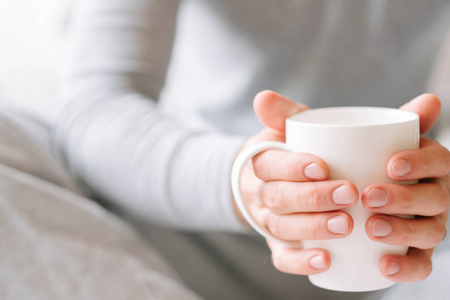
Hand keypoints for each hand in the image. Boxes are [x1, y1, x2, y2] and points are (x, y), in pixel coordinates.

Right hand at [234, 90, 357, 274]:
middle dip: (312, 198)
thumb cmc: (290, 152)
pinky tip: (326, 261)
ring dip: (312, 227)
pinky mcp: (279, 245)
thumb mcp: (286, 128)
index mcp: (262, 163)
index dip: (293, 167)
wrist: (273, 181)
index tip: (322, 165)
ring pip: (282, 228)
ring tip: (345, 224)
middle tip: (349, 194)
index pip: (270, 164)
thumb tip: (262, 96)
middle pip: (279, 199)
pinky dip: (300, 261)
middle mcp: (262, 194)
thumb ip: (285, 112)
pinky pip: (282, 258)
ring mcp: (269, 221)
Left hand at [361, 94, 449, 281]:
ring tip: (371, 228)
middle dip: (404, 198)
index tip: (391, 164)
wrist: (361, 192)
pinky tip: (383, 267)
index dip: (421, 162)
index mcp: (431, 166)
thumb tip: (431, 99)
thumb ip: (402, 121)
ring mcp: (429, 225)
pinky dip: (406, 268)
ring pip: (430, 233)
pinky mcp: (416, 252)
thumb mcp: (383, 139)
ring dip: (403, 232)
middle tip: (369, 196)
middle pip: (434, 199)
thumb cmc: (373, 161)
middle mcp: (436, 196)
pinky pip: (420, 265)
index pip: (439, 161)